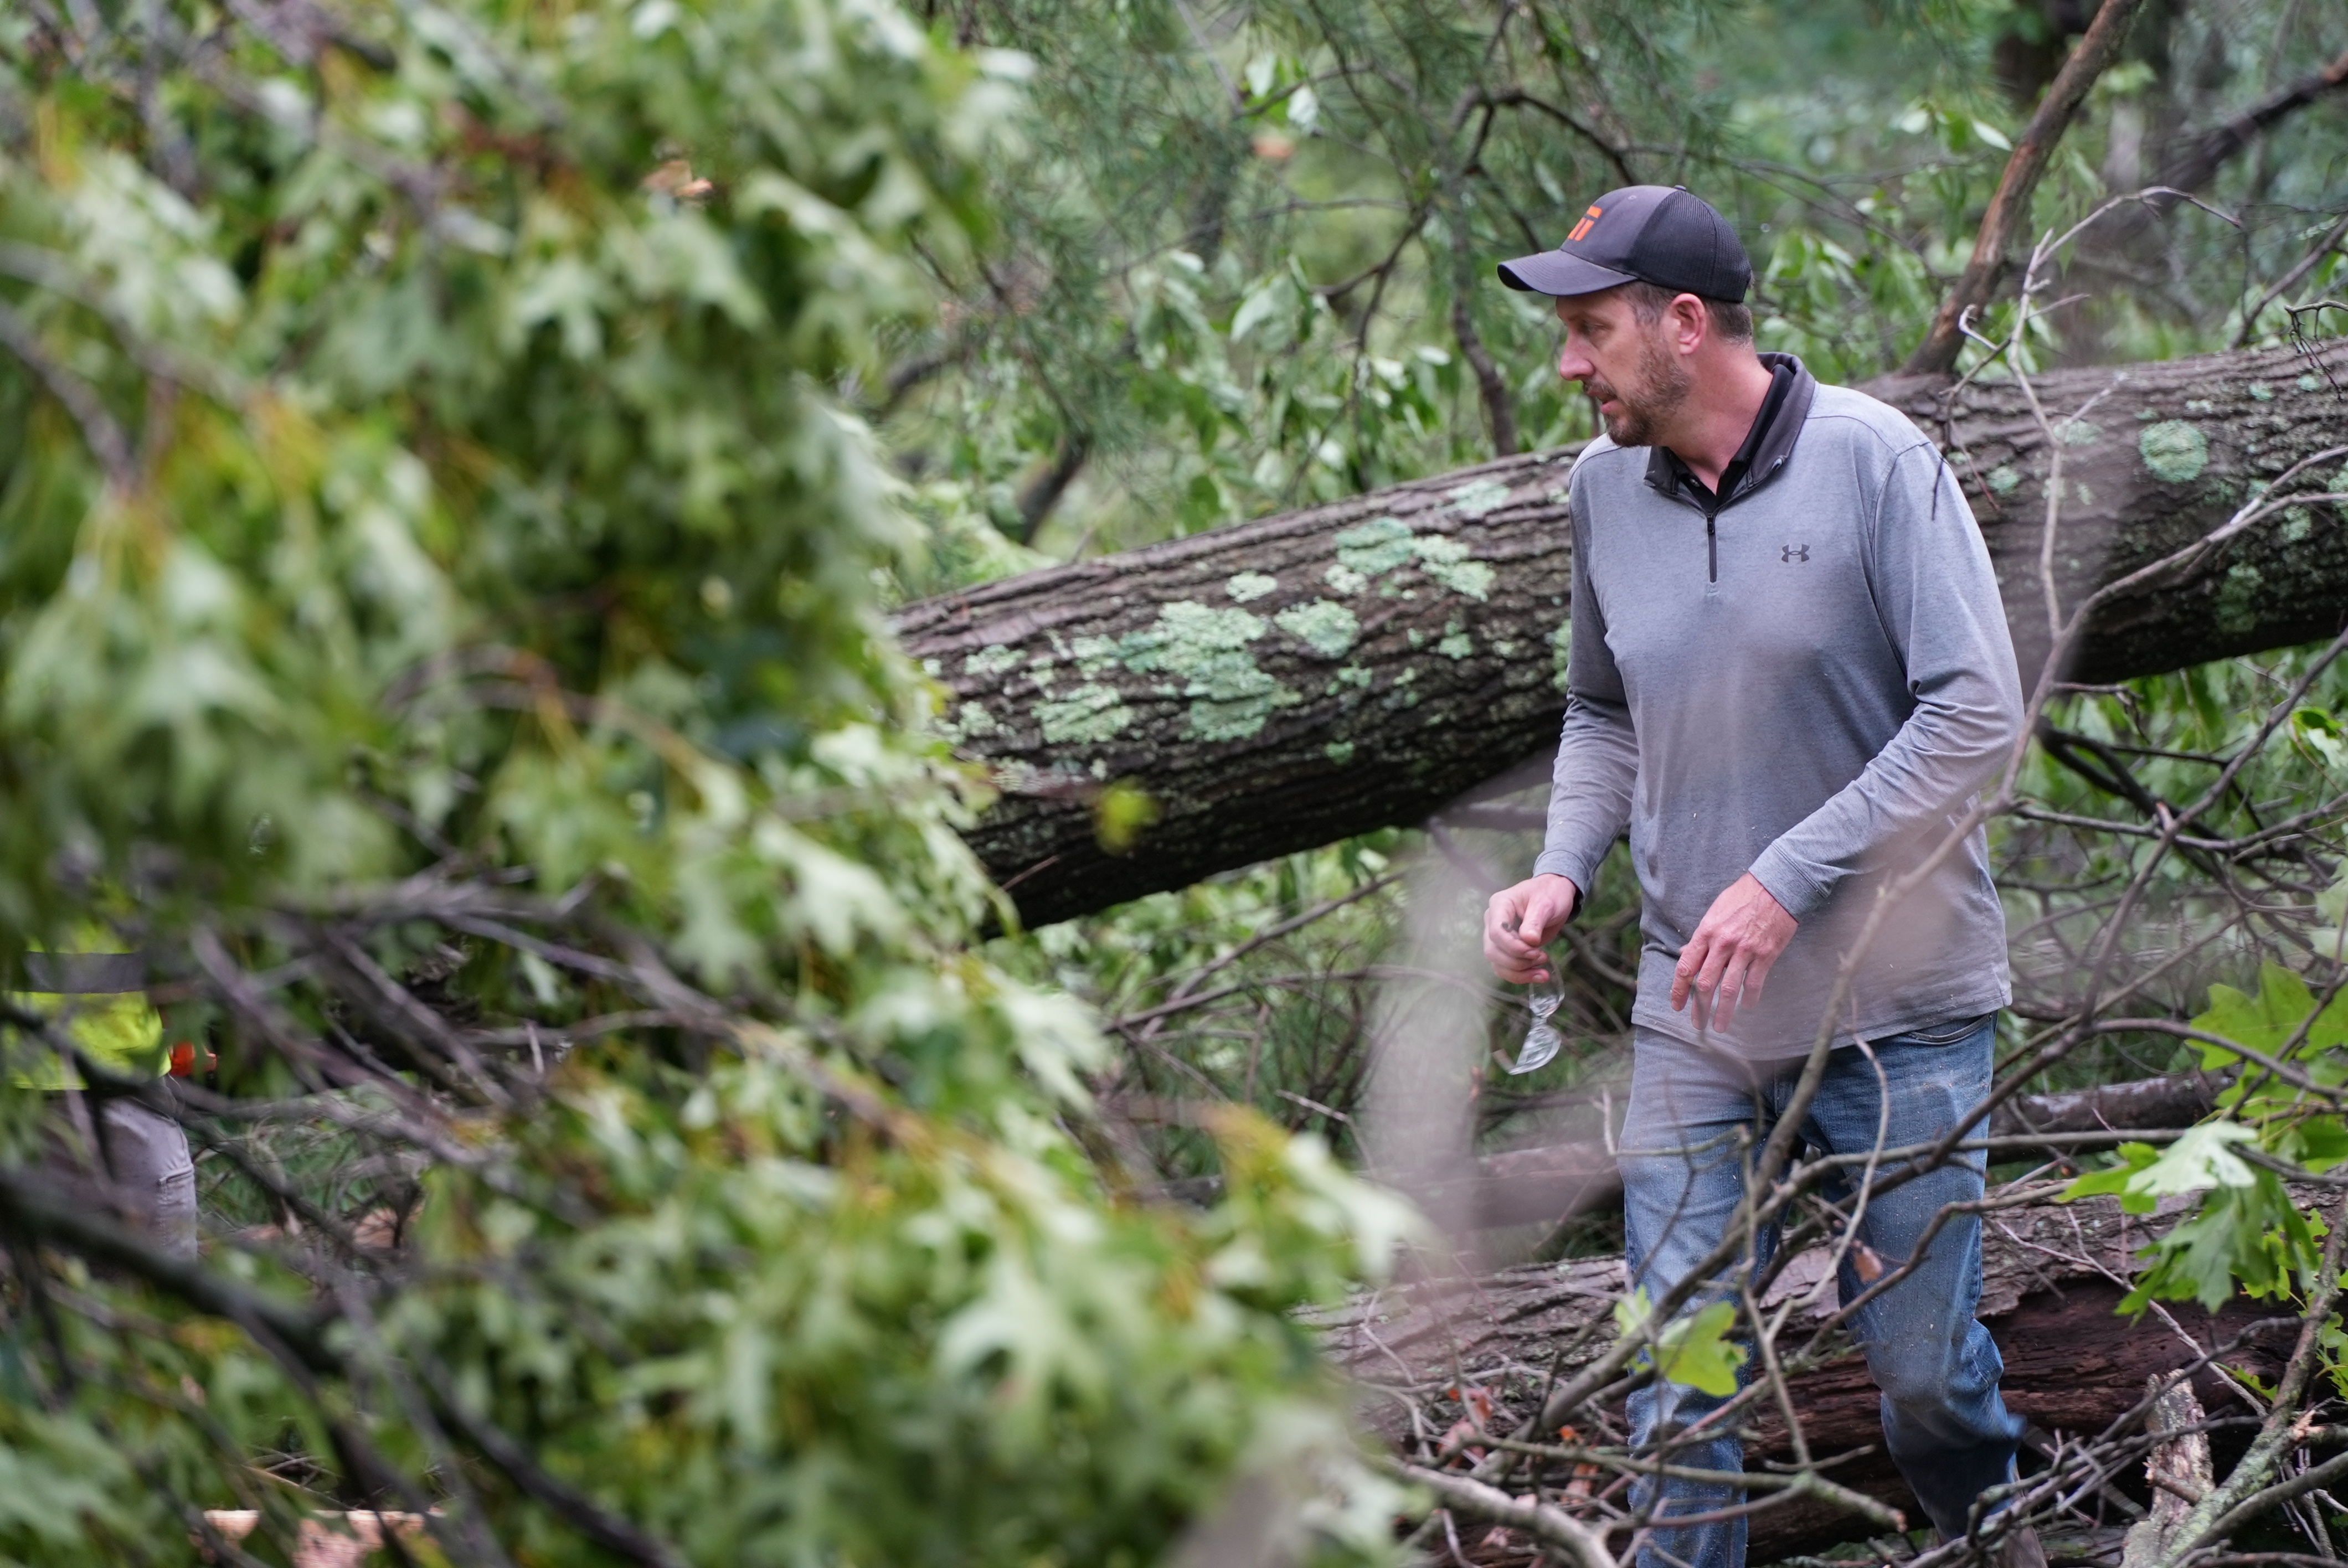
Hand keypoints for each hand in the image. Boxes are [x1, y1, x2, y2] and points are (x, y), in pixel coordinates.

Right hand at [1483, 874, 1579, 982]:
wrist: (1555, 895)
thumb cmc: (1549, 893)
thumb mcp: (1546, 903)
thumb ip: (1536, 921)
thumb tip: (1529, 941)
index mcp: (1500, 905)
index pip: (1496, 931)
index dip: (1513, 946)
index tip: (1535, 951)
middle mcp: (1493, 921)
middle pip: (1493, 950)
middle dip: (1517, 961)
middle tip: (1542, 957)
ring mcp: (1498, 936)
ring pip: (1497, 963)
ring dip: (1519, 972)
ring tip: (1543, 972)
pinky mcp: (1507, 948)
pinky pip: (1506, 968)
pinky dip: (1521, 975)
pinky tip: (1539, 975)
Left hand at [1671, 873, 1795, 1025]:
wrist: (1776, 886)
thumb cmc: (1743, 897)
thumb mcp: (1714, 911)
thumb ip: (1700, 936)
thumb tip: (1684, 953)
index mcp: (1706, 932)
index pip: (1686, 966)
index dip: (1678, 989)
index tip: (1676, 1005)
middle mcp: (1723, 943)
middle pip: (1705, 983)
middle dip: (1699, 1007)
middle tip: (1698, 1024)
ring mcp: (1745, 950)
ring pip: (1729, 989)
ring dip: (1724, 1012)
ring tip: (1720, 1026)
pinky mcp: (1766, 954)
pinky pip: (1755, 983)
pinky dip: (1750, 999)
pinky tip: (1747, 1008)